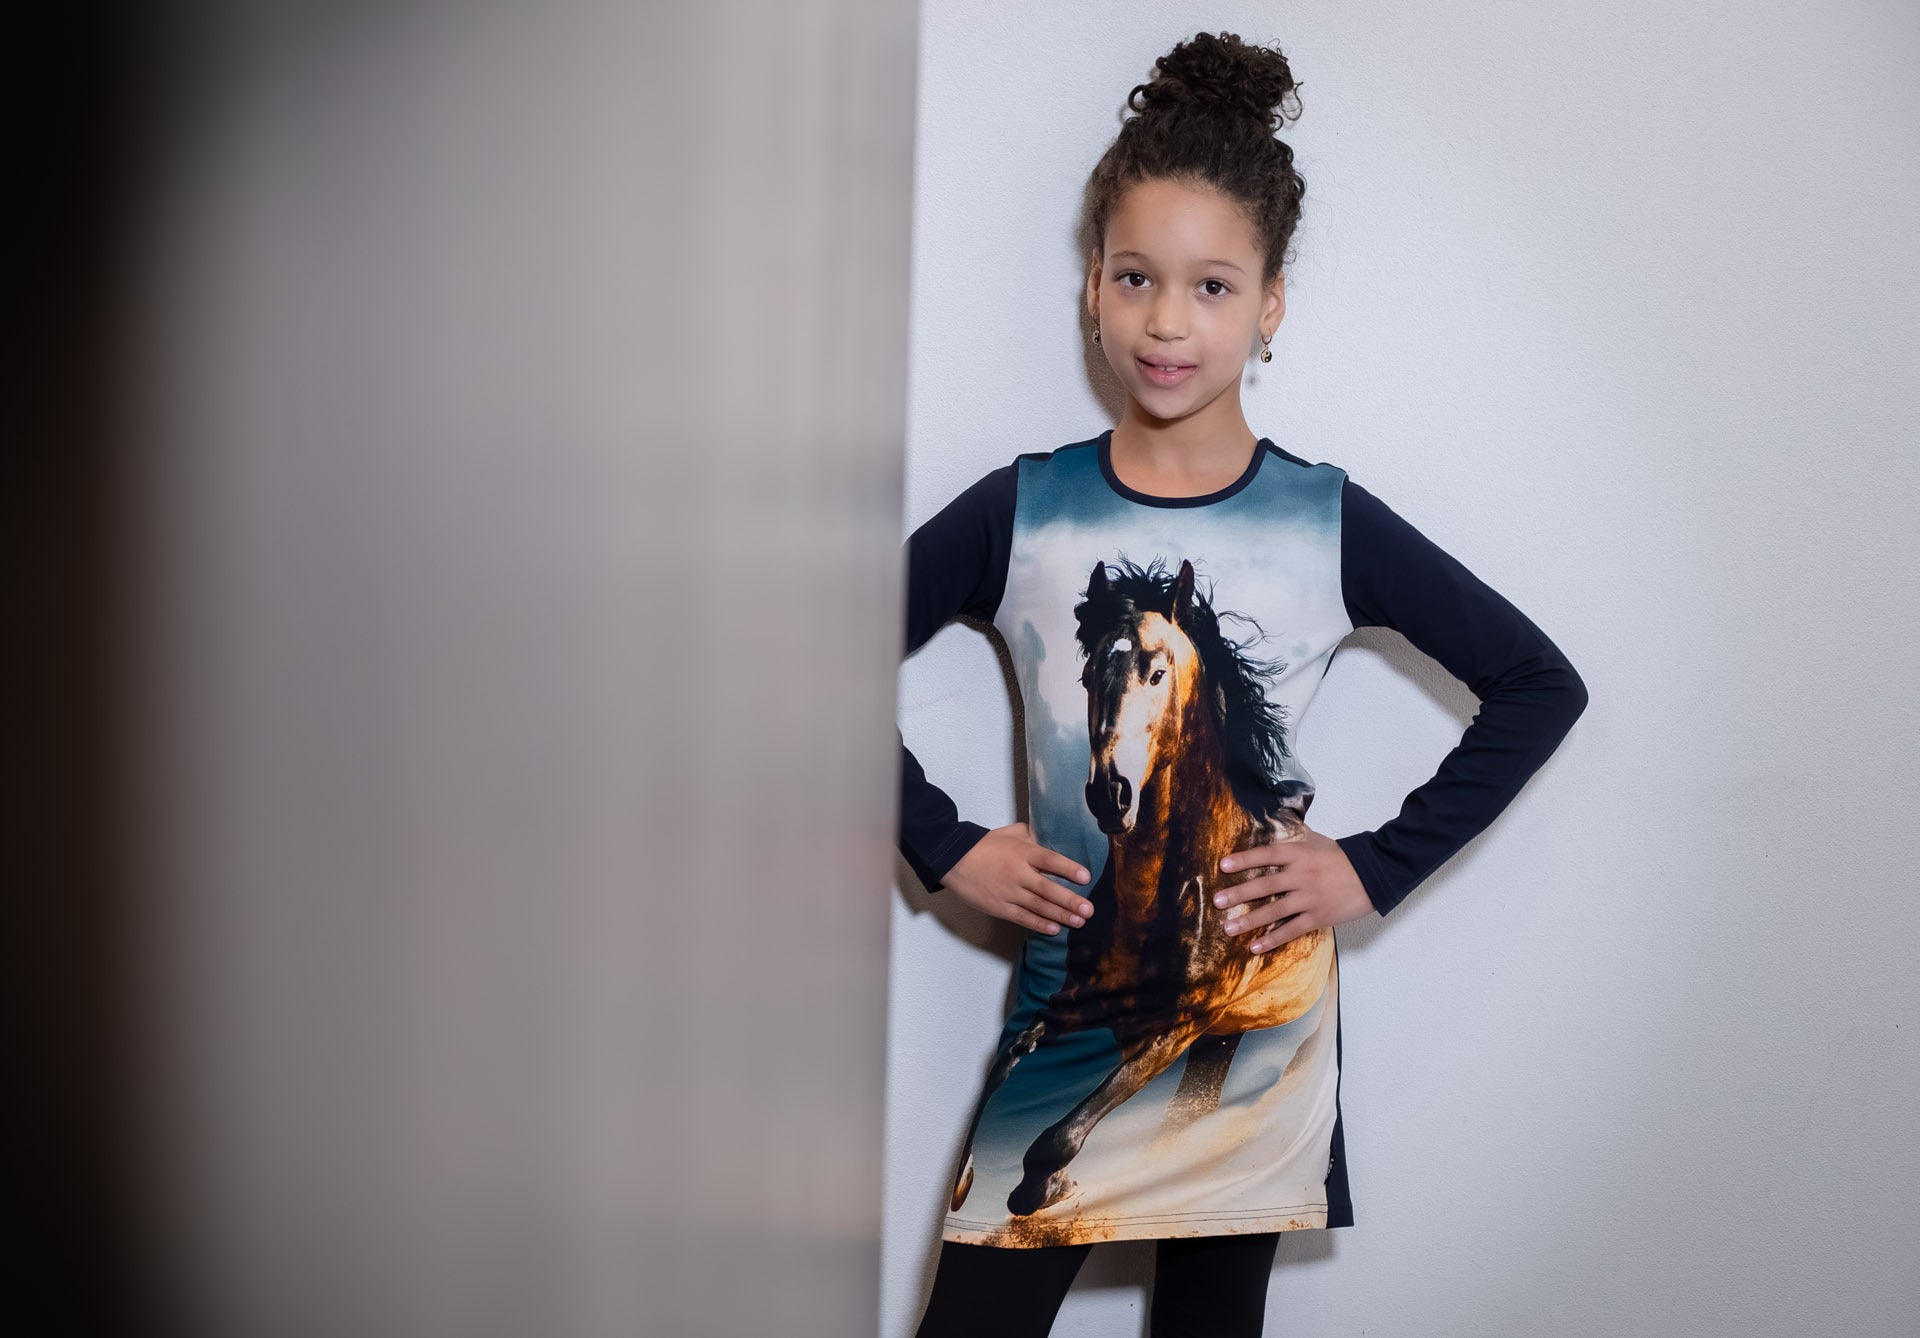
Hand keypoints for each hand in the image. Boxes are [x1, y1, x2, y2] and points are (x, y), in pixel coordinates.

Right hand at [942, 821, 1093, 934]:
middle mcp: (1017, 873)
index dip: (1068, 869)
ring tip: (1079, 922)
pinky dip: (1039, 924)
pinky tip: (1054, 929)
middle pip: (1048, 888)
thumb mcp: (1010, 833)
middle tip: (1088, 910)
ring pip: (1039, 906)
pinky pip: (1023, 918)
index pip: (1050, 860)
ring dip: (1060, 915)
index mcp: (1022, 852)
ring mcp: (1008, 892)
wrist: (954, 860)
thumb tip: (1050, 838)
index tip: (1085, 877)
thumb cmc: (984, 846)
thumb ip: (1032, 836)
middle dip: (1070, 901)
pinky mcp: (1000, 907)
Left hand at [1214, 826, 1374, 952]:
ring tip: (1228, 928)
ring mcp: (1310, 898)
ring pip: (1274, 910)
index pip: (1266, 854)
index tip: (1223, 865)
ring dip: (1250, 920)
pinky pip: (1291, 930)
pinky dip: (1273, 939)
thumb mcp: (1317, 840)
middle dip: (1239, 894)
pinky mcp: (1319, 917)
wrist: (1375, 874)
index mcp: (1300, 853)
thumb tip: (1276, 821)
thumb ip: (1294, 837)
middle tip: (1218, 901)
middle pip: (1265, 885)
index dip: (1244, 859)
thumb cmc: (1343, 857)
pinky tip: (1255, 946)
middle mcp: (1302, 875)